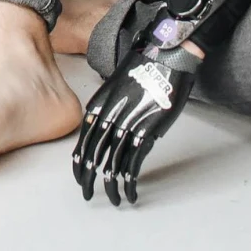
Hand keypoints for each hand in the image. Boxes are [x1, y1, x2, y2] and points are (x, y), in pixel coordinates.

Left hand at [73, 0, 250, 204]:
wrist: (169, 52)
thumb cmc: (148, 65)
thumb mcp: (120, 83)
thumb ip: (112, 105)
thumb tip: (110, 127)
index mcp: (101, 102)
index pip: (83, 139)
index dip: (80, 161)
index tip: (81, 176)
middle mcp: (111, 114)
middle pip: (93, 153)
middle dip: (89, 177)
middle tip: (88, 193)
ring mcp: (130, 122)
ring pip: (112, 162)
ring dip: (110, 184)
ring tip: (112, 198)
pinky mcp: (148, 129)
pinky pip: (133, 162)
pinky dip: (129, 180)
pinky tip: (129, 191)